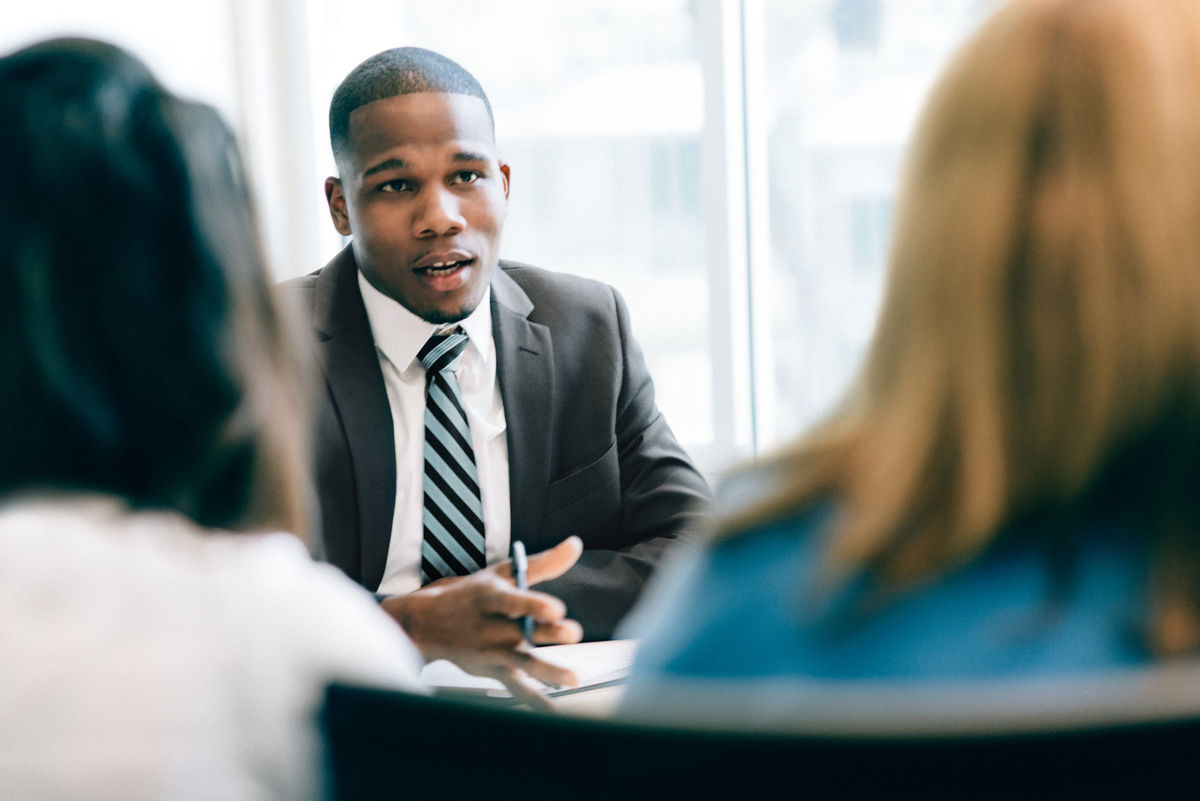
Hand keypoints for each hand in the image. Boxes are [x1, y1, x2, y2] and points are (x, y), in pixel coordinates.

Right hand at [380, 536, 584, 707]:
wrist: (425, 625)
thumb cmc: (470, 595)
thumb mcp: (501, 574)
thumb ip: (542, 563)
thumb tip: (576, 544)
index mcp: (490, 598)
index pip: (512, 601)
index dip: (533, 604)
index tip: (555, 609)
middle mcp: (490, 627)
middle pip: (523, 632)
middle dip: (548, 634)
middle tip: (573, 633)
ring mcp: (491, 652)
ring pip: (522, 663)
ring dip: (548, 671)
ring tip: (573, 678)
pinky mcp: (493, 671)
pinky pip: (516, 688)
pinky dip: (534, 701)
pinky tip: (554, 710)